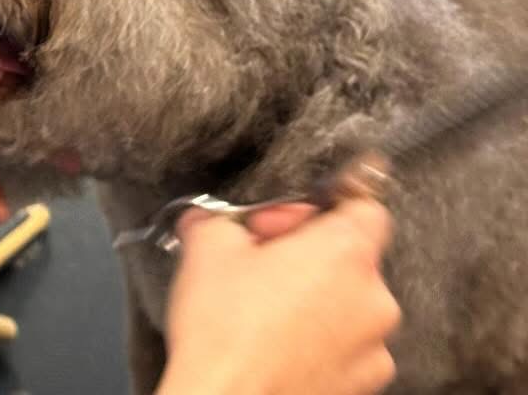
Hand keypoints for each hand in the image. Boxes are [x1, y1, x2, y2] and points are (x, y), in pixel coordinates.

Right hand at [156, 199, 399, 394]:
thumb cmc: (224, 329)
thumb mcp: (207, 248)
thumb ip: (220, 221)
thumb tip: (212, 222)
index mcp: (346, 252)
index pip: (366, 207)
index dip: (321, 206)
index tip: (285, 221)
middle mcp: (374, 299)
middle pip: (351, 257)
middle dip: (306, 255)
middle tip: (259, 264)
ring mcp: (374, 351)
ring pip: (348, 307)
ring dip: (314, 301)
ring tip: (263, 312)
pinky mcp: (363, 388)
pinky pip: (346, 349)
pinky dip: (318, 343)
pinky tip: (274, 346)